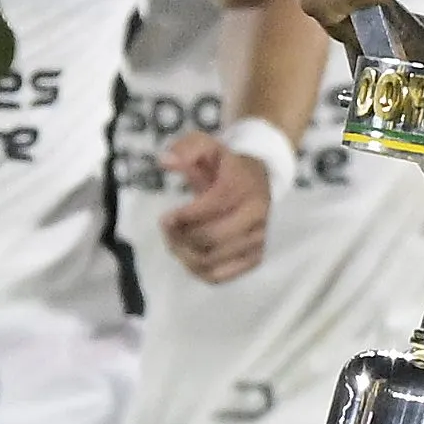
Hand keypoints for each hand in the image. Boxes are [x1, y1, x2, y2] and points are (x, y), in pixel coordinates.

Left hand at [159, 131, 270, 283]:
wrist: (258, 178)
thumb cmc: (224, 166)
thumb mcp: (207, 146)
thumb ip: (186, 148)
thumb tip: (165, 161)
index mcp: (244, 186)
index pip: (213, 207)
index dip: (185, 216)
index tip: (166, 217)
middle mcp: (257, 214)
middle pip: (211, 239)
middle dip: (181, 237)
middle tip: (169, 229)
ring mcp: (258, 239)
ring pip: (212, 261)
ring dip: (185, 255)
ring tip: (176, 242)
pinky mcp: (255, 257)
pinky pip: (220, 276)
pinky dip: (197, 271)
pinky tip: (189, 255)